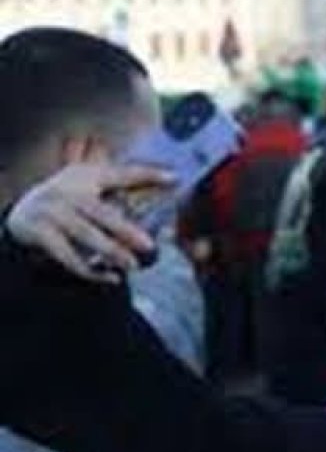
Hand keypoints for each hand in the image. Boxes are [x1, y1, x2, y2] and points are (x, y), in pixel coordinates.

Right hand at [5, 163, 172, 282]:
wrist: (24, 214)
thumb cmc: (71, 200)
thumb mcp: (91, 185)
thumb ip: (124, 189)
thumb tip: (170, 191)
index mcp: (86, 176)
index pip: (120, 173)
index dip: (147, 174)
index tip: (175, 179)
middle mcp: (68, 192)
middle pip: (100, 212)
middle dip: (125, 229)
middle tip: (150, 245)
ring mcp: (53, 213)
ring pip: (85, 235)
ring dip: (111, 251)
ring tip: (133, 266)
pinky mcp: (42, 234)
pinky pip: (68, 256)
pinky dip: (91, 270)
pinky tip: (113, 278)